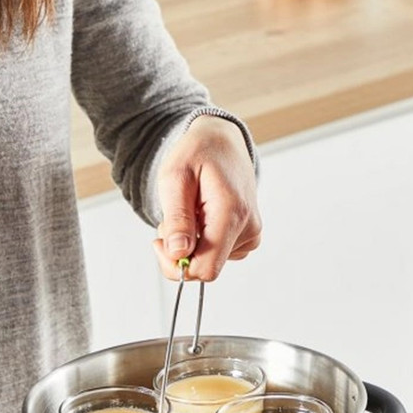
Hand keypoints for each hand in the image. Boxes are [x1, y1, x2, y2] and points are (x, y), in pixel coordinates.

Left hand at [153, 115, 260, 280]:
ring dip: (192, 244)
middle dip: (181, 251)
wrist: (223, 143)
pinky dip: (204, 241)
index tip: (160, 242)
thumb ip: (177, 218)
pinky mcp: (250, 237)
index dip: (177, 266)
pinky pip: (220, 255)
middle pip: (207, 268)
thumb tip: (178, 253)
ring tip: (191, 211)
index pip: (207, 268)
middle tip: (171, 220)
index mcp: (231, 213)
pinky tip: (203, 216)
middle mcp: (248, 229)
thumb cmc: (198, 154)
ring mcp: (252, 235)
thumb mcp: (175, 178)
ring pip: (212, 262)